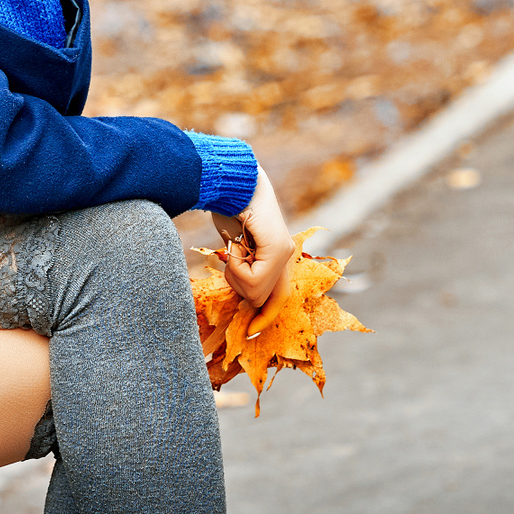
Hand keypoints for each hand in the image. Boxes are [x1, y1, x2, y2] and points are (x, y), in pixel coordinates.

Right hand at [209, 166, 296, 336]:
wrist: (229, 180)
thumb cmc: (227, 208)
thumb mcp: (234, 246)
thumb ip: (244, 269)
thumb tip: (246, 301)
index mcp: (278, 257)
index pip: (278, 299)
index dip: (265, 318)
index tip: (252, 334)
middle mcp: (286, 256)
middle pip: (263, 299)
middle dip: (240, 287)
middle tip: (230, 260)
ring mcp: (284, 252)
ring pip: (255, 292)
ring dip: (235, 275)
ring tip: (233, 247)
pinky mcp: (278, 248)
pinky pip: (253, 278)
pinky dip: (235, 267)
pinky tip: (234, 245)